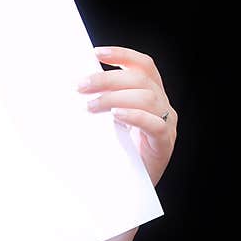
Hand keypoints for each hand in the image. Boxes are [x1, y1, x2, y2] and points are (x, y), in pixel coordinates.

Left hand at [77, 45, 177, 186]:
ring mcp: (167, 123)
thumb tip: (73, 88)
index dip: (122, 54)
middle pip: (140, 80)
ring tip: (90, 106)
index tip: (95, 52)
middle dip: (107, 79)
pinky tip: (116, 116)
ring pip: (148, 98)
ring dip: (115, 98)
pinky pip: (156, 124)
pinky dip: (135, 116)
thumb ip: (101, 104)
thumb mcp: (107, 122)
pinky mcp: (165, 143)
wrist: (129, 188)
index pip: (143, 65)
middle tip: (80, 86)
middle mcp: (162, 104)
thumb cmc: (116, 151)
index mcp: (150, 94)